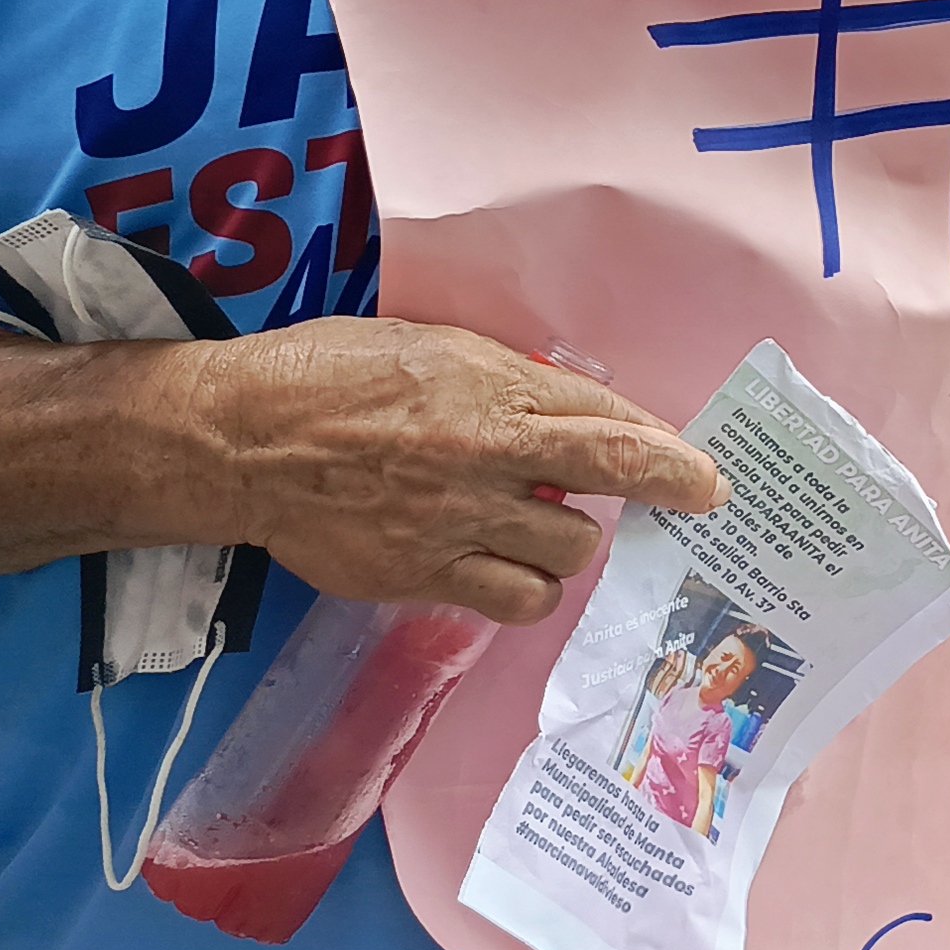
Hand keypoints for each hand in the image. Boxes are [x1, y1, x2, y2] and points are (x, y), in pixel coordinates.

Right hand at [187, 319, 725, 619]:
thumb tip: (576, 414)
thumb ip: (511, 384)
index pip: (614, 436)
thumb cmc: (334, 374)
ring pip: (565, 557)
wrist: (240, 438)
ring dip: (566, 543)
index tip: (709, 481)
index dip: (674, 464)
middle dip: (622, 502)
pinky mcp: (420, 577)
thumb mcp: (437, 348)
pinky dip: (525, 587)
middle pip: (602, 502)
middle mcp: (484, 462)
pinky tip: (504, 564)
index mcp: (493, 394)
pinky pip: (513, 601)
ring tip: (530, 522)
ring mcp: (453, 526)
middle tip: (593, 493)